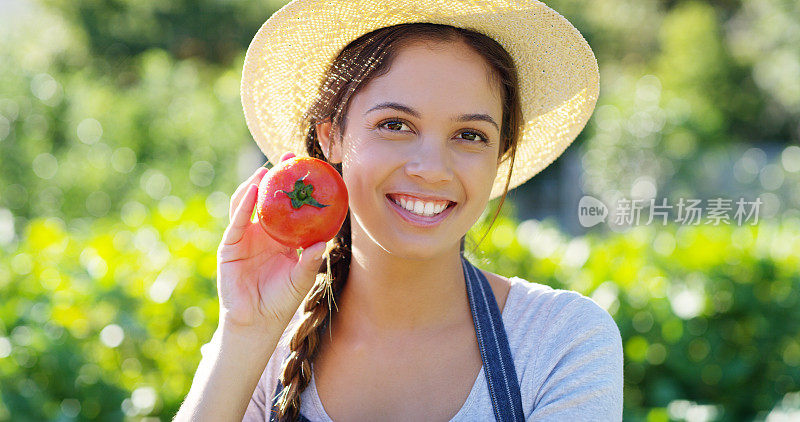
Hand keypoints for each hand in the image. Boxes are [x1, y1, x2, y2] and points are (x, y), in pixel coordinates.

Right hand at [216, 152, 325, 331]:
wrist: (258, 322)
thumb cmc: (282, 301)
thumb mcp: (301, 277)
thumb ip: (310, 260)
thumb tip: (323, 242)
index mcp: (280, 237)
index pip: (287, 206)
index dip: (294, 187)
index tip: (307, 167)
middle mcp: (261, 233)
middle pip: (266, 198)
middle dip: (275, 177)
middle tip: (288, 157)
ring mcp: (244, 238)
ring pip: (247, 204)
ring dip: (255, 186)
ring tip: (266, 171)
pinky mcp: (230, 247)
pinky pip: (237, 222)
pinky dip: (244, 205)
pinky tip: (253, 191)